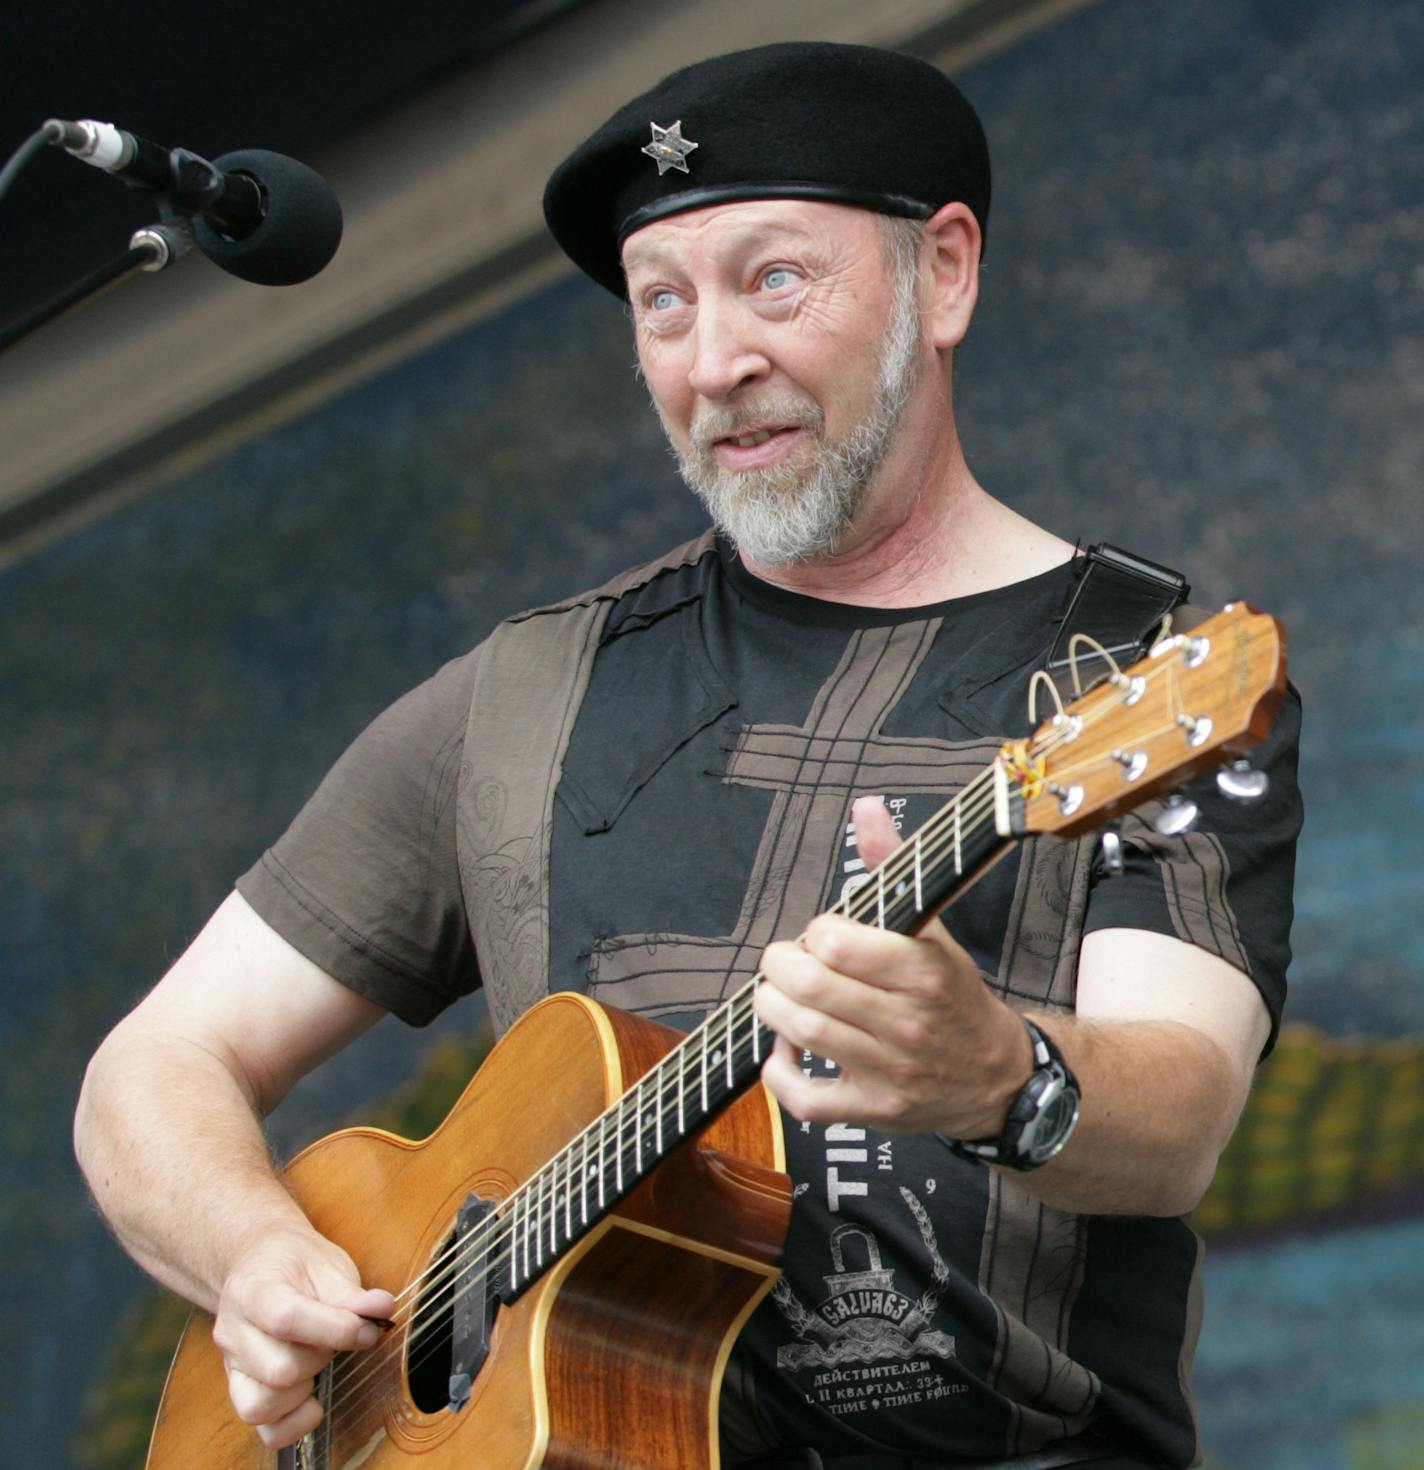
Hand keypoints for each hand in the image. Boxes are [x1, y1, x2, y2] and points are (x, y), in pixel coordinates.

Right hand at [212, 1224, 395, 1449]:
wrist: (259, 1264)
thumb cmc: (294, 1265)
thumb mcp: (325, 1266)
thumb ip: (352, 1293)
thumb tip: (383, 1309)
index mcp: (253, 1292)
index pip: (287, 1320)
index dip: (335, 1330)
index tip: (367, 1329)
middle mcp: (233, 1333)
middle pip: (280, 1370)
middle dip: (322, 1357)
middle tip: (336, 1338)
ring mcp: (233, 1366)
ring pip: (263, 1405)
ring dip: (304, 1391)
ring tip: (317, 1362)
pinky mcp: (240, 1392)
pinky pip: (264, 1429)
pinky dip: (294, 1422)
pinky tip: (312, 1396)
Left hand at [754, 796, 1029, 1137]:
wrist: (996, 1076)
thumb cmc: (953, 996)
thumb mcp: (934, 929)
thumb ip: (894, 866)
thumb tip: (866, 809)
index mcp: (924, 970)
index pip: (838, 941)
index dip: (815, 931)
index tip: (822, 935)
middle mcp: (908, 1021)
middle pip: (809, 987)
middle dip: (779, 966)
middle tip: (784, 962)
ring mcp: (890, 1070)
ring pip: (802, 1033)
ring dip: (772, 1008)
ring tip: (781, 997)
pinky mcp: (873, 1110)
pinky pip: (806, 1099)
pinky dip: (779, 1073)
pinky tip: (786, 1050)